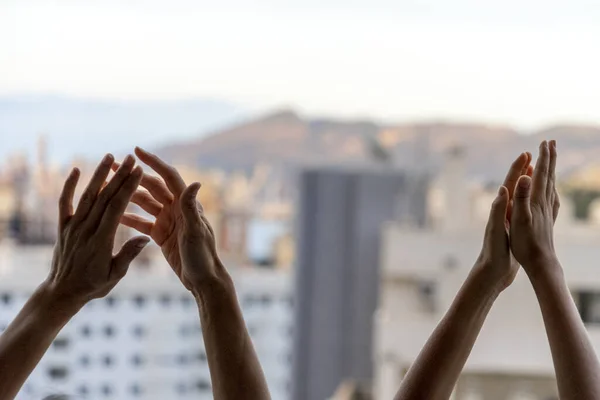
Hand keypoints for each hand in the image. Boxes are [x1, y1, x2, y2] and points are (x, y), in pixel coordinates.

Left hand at [44, 154, 146, 307]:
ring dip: (98, 175)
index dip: (127, 188)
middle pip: (103, 197)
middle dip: (119, 176)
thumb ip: (128, 255)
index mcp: (100, 241)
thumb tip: (146, 237)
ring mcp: (72, 226)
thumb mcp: (115, 275)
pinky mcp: (63, 227)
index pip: (116, 208)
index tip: (137, 172)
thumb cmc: (93, 285)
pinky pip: (64, 203)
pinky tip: (74, 170)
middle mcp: (85, 229)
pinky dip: (68, 186)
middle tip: (130, 158)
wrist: (62, 292)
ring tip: (109, 156)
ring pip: (86, 196)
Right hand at [116, 147, 222, 292]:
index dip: (153, 162)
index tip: (136, 150)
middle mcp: (176, 209)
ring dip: (128, 194)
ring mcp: (168, 221)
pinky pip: (141, 222)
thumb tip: (195, 183)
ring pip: (144, 203)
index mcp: (185, 204)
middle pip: (152, 186)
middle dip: (134, 176)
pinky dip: (128, 218)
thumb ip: (191, 208)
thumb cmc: (203, 256)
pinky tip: (111, 214)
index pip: (168, 176)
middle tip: (113, 166)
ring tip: (107, 186)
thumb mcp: (195, 232)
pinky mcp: (161, 234)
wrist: (202, 280)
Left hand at [474, 152, 532, 291]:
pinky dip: (528, 201)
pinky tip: (533, 201)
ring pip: (519, 197)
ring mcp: (507, 221)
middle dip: (521, 171)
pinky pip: (523, 210)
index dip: (517, 169)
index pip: (509, 185)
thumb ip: (498, 210)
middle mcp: (502, 213)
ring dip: (525, 183)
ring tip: (533, 172)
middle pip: (513, 187)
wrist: (491, 273)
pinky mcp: (512, 230)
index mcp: (499, 211)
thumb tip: (502, 189)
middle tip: (531, 155)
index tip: (526, 153)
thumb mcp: (496, 230)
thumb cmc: (493, 253)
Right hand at [510, 140, 559, 276]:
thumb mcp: (519, 219)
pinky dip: (551, 187)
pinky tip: (551, 189)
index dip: (543, 157)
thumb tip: (525, 177)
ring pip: (551, 185)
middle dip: (550, 159)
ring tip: (551, 161)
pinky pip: (551, 197)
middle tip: (551, 143)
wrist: (541, 263)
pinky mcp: (548, 219)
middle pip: (550, 176)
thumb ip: (521, 197)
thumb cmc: (526, 243)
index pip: (541, 174)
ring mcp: (548, 211)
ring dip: (551, 170)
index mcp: (537, 201)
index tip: (544, 142)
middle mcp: (545, 203)